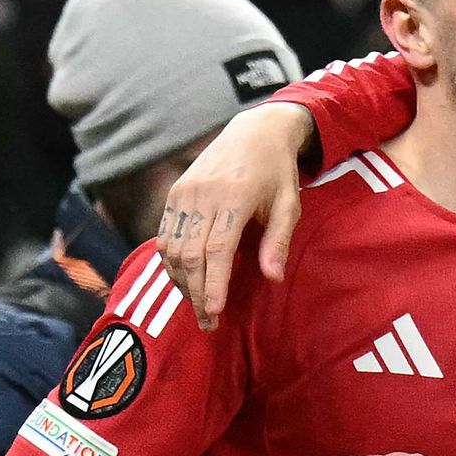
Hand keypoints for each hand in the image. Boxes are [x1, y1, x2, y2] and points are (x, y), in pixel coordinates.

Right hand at [159, 102, 315, 330]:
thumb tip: (273, 278)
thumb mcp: (289, 203)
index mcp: (233, 197)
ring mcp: (183, 194)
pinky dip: (172, 262)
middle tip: (208, 323)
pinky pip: (165, 235)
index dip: (213, 283)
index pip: (217, 250)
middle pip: (191, 255)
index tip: (214, 312)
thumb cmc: (277, 172)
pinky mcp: (174, 194)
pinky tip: (186, 280)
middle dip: (197, 293)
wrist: (254, 132)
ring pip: (173, 248)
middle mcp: (202, 195)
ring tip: (198, 306)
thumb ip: (279, 241)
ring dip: (182, 282)